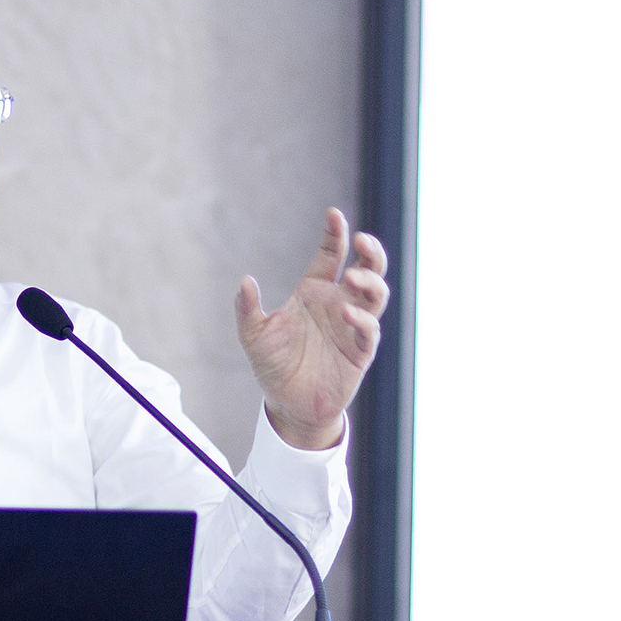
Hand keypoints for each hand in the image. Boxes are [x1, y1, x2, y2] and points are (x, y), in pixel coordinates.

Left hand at [235, 208, 387, 449]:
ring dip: (370, 282)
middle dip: (371, 252)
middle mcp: (339, 303)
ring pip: (376, 294)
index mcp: (315, 291)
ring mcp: (353, 326)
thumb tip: (244, 281)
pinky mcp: (360, 352)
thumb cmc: (273, 366)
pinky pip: (370, 330)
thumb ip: (248, 310)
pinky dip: (363, 320)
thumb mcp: (254, 337)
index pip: (331, 254)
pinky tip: (347, 315)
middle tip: (363, 241)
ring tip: (352, 278)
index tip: (334, 215)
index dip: (336, 234)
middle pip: (367, 268)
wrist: (288, 405)